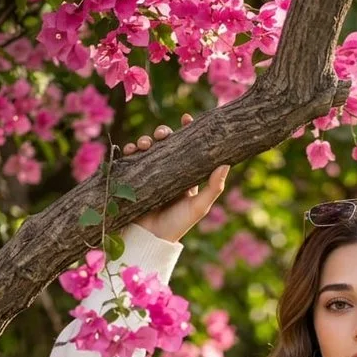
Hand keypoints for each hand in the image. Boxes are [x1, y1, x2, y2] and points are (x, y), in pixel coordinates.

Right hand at [121, 112, 229, 243]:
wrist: (151, 239)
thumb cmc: (178, 225)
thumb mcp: (199, 207)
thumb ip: (213, 187)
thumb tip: (226, 163)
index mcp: (185, 175)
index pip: (186, 147)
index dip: (186, 130)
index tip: (186, 117)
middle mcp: (167, 171)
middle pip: (165, 144)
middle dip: (162, 133)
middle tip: (162, 134)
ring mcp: (150, 174)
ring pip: (147, 148)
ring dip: (145, 140)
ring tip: (145, 144)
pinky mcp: (134, 178)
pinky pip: (131, 159)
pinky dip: (130, 151)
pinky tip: (132, 150)